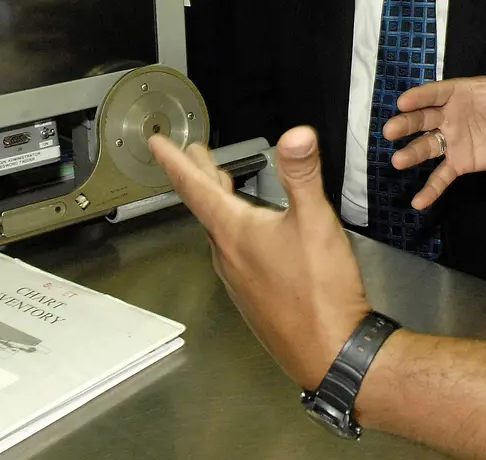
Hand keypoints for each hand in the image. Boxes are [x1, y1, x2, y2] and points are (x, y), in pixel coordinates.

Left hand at [149, 127, 370, 390]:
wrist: (330, 351)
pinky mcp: (253, 295)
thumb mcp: (315, 221)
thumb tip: (296, 135)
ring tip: (219, 184)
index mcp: (235, 232)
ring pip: (219, 231)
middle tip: (188, 154)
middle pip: (205, 206)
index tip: (155, 144)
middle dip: (197, 175)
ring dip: (216, 202)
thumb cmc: (320, 291)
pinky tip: (252, 233)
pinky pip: (234, 253)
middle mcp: (228, 256)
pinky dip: (234, 229)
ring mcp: (239, 278)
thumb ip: (303, 175)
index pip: (195, 187)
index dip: (174, 161)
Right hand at [384, 42, 485, 209]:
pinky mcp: (458, 162)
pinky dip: (430, 189)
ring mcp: (451, 140)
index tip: (403, 101)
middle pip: (422, 119)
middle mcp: (447, 116)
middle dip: (405, 124)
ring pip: (426, 147)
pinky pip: (442, 176)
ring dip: (411, 154)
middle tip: (389, 131)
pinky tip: (418, 202)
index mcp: (457, 94)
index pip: (435, 93)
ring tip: (397, 162)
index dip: (419, 97)